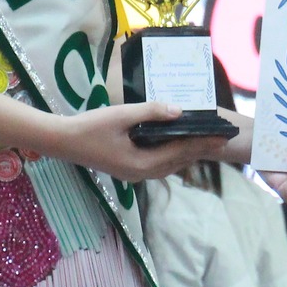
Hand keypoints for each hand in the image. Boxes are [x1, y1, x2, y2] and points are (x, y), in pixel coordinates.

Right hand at [51, 104, 234, 181]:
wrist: (62, 141)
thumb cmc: (90, 126)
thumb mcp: (121, 115)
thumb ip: (150, 112)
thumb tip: (178, 111)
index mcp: (141, 164)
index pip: (179, 151)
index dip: (202, 142)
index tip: (222, 135)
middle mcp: (141, 174)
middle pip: (178, 161)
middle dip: (200, 149)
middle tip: (223, 139)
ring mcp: (134, 174)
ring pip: (169, 165)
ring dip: (188, 153)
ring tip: (206, 142)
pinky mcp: (128, 169)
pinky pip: (158, 164)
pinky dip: (172, 155)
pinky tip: (178, 145)